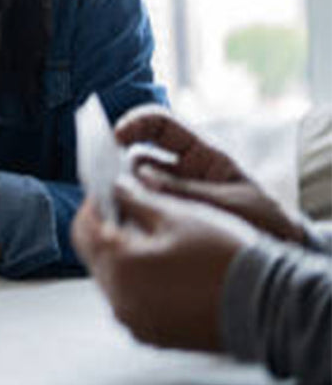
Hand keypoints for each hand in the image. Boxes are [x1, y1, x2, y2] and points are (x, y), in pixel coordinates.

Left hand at [72, 175, 257, 351]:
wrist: (267, 306)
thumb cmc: (223, 257)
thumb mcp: (177, 215)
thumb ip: (135, 199)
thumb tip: (114, 188)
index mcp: (119, 268)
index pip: (83, 230)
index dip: (93, 205)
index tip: (106, 191)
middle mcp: (119, 301)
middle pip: (96, 257)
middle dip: (108, 231)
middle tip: (131, 211)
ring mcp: (136, 323)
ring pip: (113, 280)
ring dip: (123, 256)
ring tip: (153, 238)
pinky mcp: (154, 335)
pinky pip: (132, 302)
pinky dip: (138, 281)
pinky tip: (165, 267)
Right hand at [114, 106, 304, 244]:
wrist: (279, 261)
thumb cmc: (265, 223)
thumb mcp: (231, 203)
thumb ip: (187, 191)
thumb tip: (140, 175)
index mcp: (202, 155)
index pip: (161, 125)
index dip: (136, 123)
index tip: (116, 136)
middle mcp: (183, 171)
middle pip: (139, 151)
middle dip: (118, 157)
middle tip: (104, 172)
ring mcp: (173, 195)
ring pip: (135, 183)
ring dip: (124, 189)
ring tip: (117, 203)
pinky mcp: (166, 218)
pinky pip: (141, 208)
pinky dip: (129, 211)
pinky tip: (126, 221)